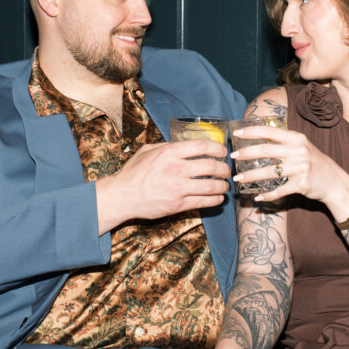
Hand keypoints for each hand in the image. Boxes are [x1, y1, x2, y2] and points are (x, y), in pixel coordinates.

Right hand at [96, 140, 229, 231]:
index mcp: (169, 152)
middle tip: (226, 170)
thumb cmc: (133, 173)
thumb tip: (183, 143)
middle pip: (211, 166)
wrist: (122, 196)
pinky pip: (203, 202)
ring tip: (225, 185)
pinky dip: (215, 200)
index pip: (202, 146)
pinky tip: (218, 198)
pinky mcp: (178, 205)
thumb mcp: (147, 151)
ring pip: (211, 186)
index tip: (222, 152)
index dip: (217, 148)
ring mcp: (178, 188)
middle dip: (224, 168)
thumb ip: (166, 146)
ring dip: (222, 185)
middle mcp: (176, 169)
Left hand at [230, 125, 348, 209]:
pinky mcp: (302, 184)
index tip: (236, 133)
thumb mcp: (302, 147)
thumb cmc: (314, 163)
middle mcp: (299, 151)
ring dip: (250, 176)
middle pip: (266, 150)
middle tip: (233, 157)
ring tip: (238, 178)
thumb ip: (285, 142)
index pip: (270, 131)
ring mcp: (301, 168)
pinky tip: (257, 197)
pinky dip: (267, 195)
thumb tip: (260, 136)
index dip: (251, 131)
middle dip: (246, 153)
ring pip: (269, 172)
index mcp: (297, 138)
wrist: (335, 182)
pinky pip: (279, 190)